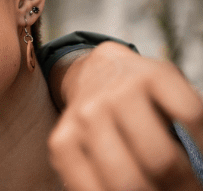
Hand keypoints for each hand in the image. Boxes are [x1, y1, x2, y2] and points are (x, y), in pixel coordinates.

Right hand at [49, 41, 202, 190]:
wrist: (93, 72)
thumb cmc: (141, 90)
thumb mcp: (170, 87)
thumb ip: (187, 117)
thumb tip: (199, 162)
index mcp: (151, 76)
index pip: (192, 115)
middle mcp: (113, 95)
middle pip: (160, 160)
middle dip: (182, 186)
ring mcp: (84, 119)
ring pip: (126, 182)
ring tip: (156, 190)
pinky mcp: (61, 141)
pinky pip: (88, 189)